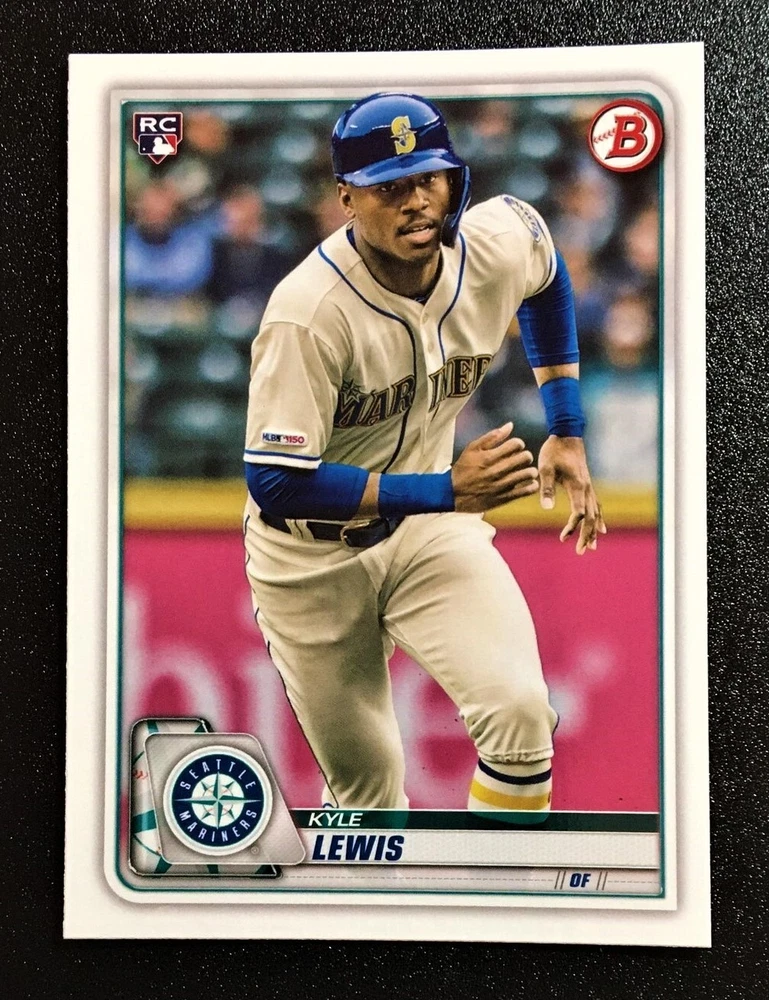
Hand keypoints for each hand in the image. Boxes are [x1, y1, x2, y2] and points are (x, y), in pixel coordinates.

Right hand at [451, 422, 538, 512]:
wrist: (453, 494)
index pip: (516, 444)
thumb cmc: (463, 469)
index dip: (518, 444)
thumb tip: (510, 425)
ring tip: (525, 471)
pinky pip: (526, 491)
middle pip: (525, 457)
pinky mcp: (504, 498)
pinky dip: (531, 485)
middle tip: (521, 459)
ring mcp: (501, 485)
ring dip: (530, 471)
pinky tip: (527, 483)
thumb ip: (491, 436)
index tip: (514, 449)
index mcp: (489, 456)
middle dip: (526, 456)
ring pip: (528, 473)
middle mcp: (496, 470)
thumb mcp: (472, 449)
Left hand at [538, 435, 606, 554]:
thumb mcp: (545, 467)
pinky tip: (600, 529)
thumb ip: (547, 487)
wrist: (567, 435)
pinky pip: (596, 506)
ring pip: (595, 513)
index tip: (563, 538)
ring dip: (593, 531)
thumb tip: (546, 508)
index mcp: (577, 486)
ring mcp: (589, 487)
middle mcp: (586, 489)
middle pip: (591, 517)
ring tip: (591, 547)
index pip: (579, 513)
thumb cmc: (554, 451)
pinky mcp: (587, 485)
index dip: (572, 527)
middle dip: (586, 535)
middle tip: (579, 552)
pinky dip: (598, 519)